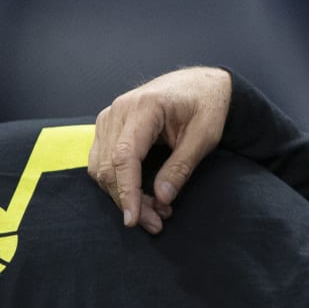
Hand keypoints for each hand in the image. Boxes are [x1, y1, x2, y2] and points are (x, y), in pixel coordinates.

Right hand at [88, 66, 230, 232]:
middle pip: (109, 166)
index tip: (134, 219)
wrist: (203, 84)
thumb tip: (161, 199)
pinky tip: (142, 195)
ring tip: (154, 212)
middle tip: (155, 223)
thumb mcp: (204, 137)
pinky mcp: (109, 125)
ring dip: (122, 194)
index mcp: (144, 107)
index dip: (127, 192)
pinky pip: (103, 160)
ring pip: (101, 166)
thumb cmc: (207, 106)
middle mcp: (119, 110)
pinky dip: (119, 182)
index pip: (125, 157)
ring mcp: (110, 116)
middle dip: (128, 200)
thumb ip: (181, 167)